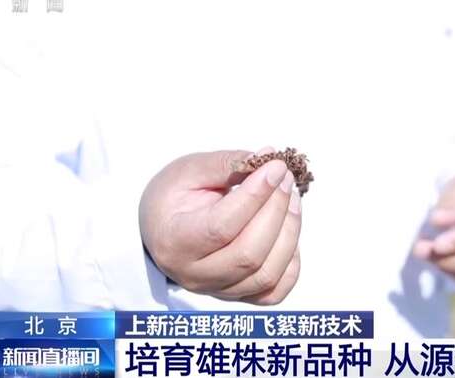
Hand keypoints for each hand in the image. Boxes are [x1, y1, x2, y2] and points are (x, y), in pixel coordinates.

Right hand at [139, 148, 301, 304]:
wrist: (163, 229)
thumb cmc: (174, 198)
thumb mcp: (189, 170)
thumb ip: (226, 163)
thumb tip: (267, 158)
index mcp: (175, 241)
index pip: (221, 226)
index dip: (255, 196)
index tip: (275, 167)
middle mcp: (194, 274)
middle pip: (249, 254)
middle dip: (276, 210)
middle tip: (286, 178)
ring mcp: (218, 290)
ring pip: (266, 275)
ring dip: (289, 232)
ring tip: (291, 198)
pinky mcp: (238, 295)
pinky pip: (275, 291)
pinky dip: (290, 261)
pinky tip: (288, 231)